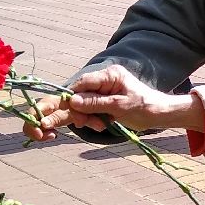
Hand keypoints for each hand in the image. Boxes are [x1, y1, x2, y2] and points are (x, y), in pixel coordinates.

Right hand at [22, 65, 196, 140]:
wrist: (161, 113)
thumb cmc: (146, 106)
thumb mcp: (122, 106)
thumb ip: (97, 103)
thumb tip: (72, 101)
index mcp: (107, 75)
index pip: (80, 84)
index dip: (67, 99)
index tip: (60, 113)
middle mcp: (100, 82)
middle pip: (73, 94)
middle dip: (62, 111)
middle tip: (43, 128)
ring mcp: (99, 93)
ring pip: (77, 105)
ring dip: (79, 118)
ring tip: (92, 126)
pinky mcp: (100, 104)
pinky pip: (85, 112)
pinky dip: (87, 120)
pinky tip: (96, 126)